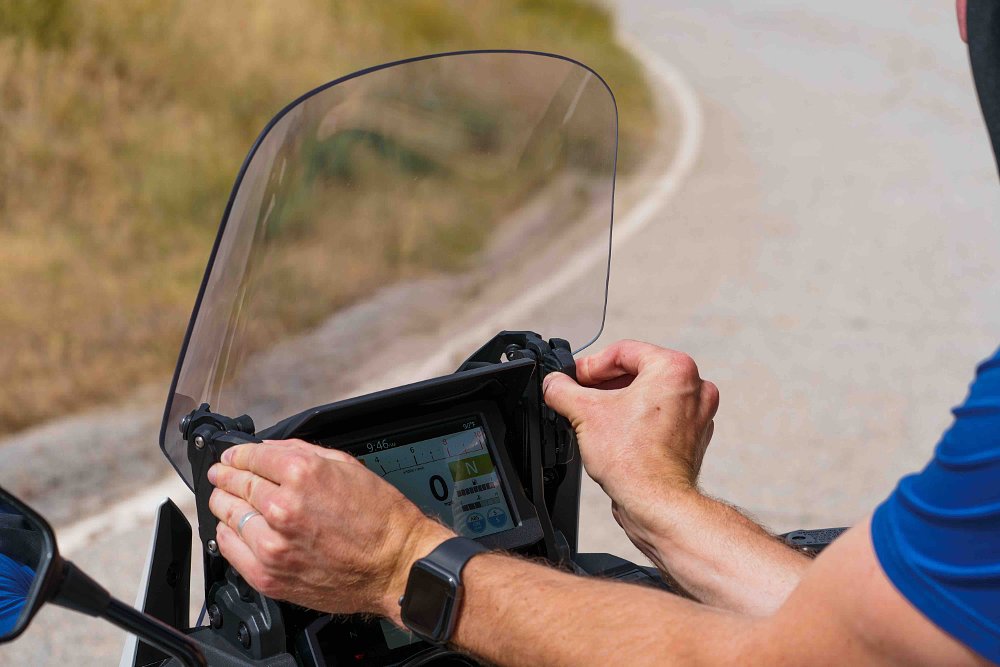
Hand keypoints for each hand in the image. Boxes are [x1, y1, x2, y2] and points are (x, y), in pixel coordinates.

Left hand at [207, 439, 453, 620]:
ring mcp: (273, 544)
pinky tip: (235, 527)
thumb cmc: (382, 519)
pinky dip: (227, 534)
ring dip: (224, 502)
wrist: (396, 565)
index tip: (233, 457)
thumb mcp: (348, 466)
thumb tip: (269, 449)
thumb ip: (302, 452)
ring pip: (227, 514)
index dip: (238, 454)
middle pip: (235, 483)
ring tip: (227, 498)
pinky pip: (229, 548)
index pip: (251, 457)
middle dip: (226, 475)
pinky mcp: (269, 574)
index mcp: (302, 475)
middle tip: (223, 474)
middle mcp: (283, 508)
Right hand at [542, 340, 718, 507]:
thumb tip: (552, 384)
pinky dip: (637, 421)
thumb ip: (562, 390)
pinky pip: (660, 417)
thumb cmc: (634, 460)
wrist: (656, 504)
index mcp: (675, 369)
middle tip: (579, 395)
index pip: (624, 351)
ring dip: (619, 402)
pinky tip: (615, 435)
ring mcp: (696, 414)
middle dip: (604, 384)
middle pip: (638, 371)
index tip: (575, 378)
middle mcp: (694, 388)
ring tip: (594, 416)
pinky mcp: (692, 438)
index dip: (591, 364)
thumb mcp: (584, 414)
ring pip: (649, 395)